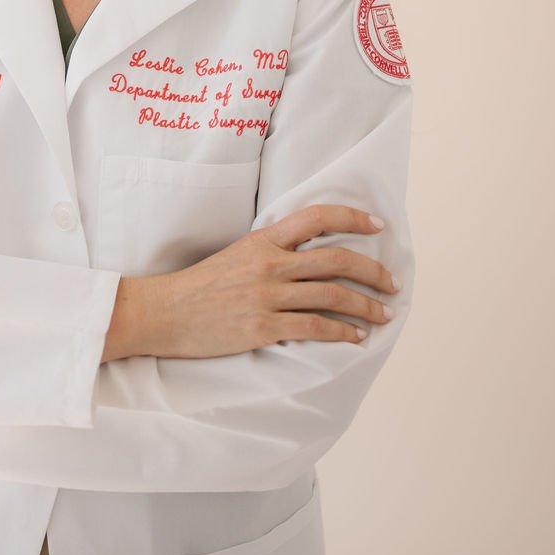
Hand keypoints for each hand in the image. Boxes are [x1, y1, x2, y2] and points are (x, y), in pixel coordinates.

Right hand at [122, 205, 399, 360]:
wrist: (163, 312)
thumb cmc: (198, 286)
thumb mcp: (235, 254)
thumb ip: (270, 251)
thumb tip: (307, 255)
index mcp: (262, 240)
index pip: (316, 218)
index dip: (352, 218)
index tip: (377, 226)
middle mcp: (269, 264)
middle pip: (336, 260)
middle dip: (373, 272)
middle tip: (392, 283)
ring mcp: (266, 296)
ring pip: (332, 295)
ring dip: (366, 305)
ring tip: (383, 313)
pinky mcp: (262, 328)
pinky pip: (314, 328)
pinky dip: (342, 332)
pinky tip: (355, 336)